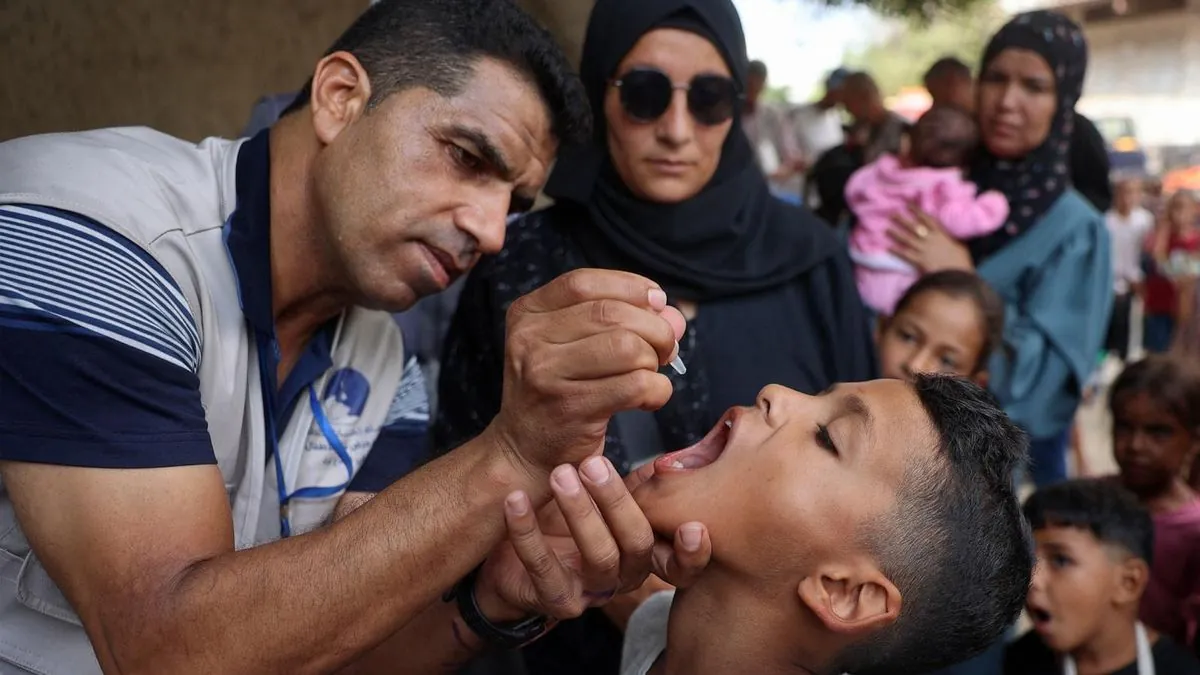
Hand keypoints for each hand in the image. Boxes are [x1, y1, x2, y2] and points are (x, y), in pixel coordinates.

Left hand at [476, 457, 710, 622]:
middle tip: (592, 463)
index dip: (692, 553)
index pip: (679, 564)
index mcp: (643, 553)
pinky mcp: (554, 600)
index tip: (692, 527)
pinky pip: (543, 568)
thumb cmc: (567, 522)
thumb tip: (670, 457)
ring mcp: (591, 593)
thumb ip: (641, 485)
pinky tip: (517, 500)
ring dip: (579, 512)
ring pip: (598, 557)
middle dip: (616, 501)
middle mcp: (624, 576)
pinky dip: (528, 531)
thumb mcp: (608, 502)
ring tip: (559, 475)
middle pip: (636, 545)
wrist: (512, 561)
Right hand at [488, 269, 686, 481]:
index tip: (657, 300)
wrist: (525, 451)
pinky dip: (657, 390)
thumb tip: (672, 315)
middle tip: (665, 348)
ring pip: (628, 348)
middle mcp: (530, 339)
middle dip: (654, 328)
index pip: (583, 283)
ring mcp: (546, 374)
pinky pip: (635, 386)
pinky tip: (649, 398)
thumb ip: (621, 320)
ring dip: (654, 361)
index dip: (630, 286)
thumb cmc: (558, 393)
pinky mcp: (570, 408)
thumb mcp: (574, 346)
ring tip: (650, 374)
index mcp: (527, 314)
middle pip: (612, 314)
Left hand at [888, 205, 974, 273]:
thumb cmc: (962, 261)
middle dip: (902, 220)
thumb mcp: (960, 245)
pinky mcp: (919, 261)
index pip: (926, 219)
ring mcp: (924, 250)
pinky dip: (896, 251)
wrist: (958, 275)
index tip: (908, 204)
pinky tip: (888, 248)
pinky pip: (905, 254)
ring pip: (907, 239)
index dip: (916, 211)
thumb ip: (950, 239)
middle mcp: (930, 239)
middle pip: (913, 227)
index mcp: (941, 234)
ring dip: (896, 234)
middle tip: (892, 214)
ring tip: (886, 229)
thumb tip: (948, 236)